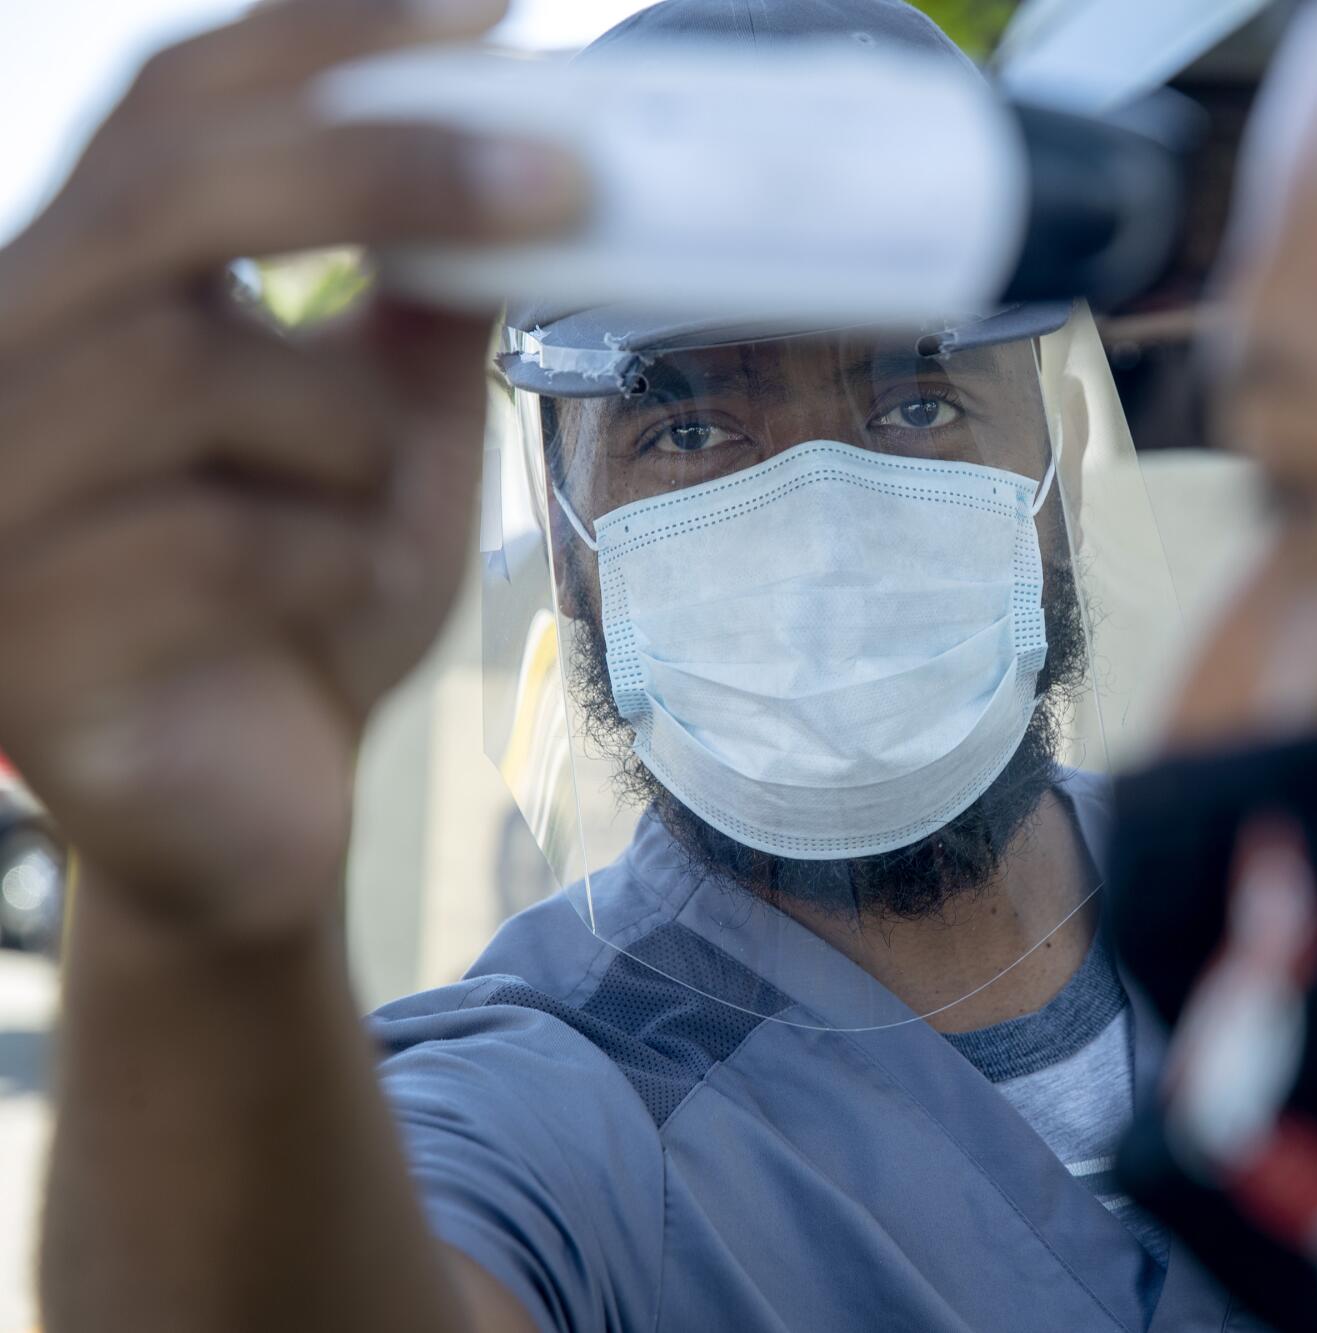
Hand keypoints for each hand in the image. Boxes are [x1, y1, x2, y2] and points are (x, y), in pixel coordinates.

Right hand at [0, 0, 581, 935]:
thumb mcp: (386, 437)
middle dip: (380, 168)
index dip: (319, 40)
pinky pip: (207, 545)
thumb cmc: (313, 608)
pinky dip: (325, 561)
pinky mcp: (19, 640)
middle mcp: (2, 362)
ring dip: (346, 434)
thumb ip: (414, 311)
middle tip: (561, 173)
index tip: (485, 14)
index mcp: (88, 289)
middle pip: (170, 195)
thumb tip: (515, 155)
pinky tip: (340, 598)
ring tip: (376, 504)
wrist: (255, 815)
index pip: (172, 108)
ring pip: (191, 370)